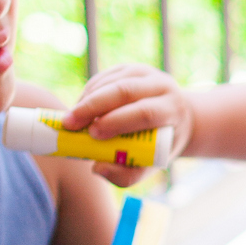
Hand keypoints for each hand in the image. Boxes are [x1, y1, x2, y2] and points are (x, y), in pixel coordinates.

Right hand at [60, 63, 192, 185]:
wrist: (176, 118)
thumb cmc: (160, 146)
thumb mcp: (151, 164)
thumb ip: (127, 175)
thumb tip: (98, 168)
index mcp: (172, 109)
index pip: (145, 112)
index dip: (117, 121)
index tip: (93, 134)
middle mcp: (162, 86)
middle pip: (125, 91)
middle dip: (93, 107)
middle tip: (69, 124)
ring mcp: (146, 73)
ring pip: (111, 82)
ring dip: (87, 100)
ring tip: (72, 121)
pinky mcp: (130, 69)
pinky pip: (104, 78)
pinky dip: (88, 93)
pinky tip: (80, 109)